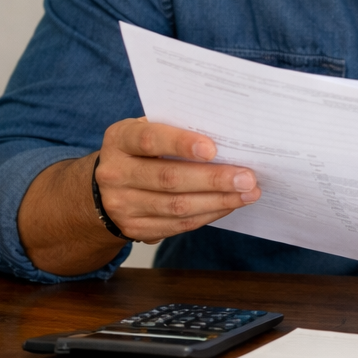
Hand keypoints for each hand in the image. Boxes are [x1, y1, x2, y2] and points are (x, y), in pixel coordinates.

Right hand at [91, 117, 260, 240]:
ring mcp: (122, 205)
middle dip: (213, 179)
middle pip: (169, 178)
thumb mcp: (151, 129)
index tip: (212, 149)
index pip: (150, 140)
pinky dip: (208, 214)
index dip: (181, 144)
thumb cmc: (144, 148)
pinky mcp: (134, 228)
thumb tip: (227, 136)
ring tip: (248, 193)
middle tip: (247, 177)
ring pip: (177, 206)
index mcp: (120, 140)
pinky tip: (229, 205)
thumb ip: (179, 128)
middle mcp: (115, 173)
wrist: (109, 184)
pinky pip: (178, 225)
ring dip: (218, 200)